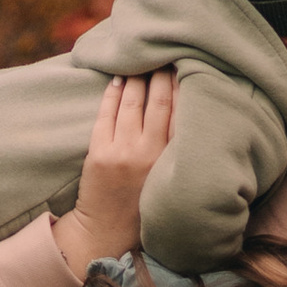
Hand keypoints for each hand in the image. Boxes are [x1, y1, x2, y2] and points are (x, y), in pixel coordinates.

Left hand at [54, 70, 176, 274]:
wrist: (108, 233)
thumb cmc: (144, 206)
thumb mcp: (170, 178)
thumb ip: (177, 149)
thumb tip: (187, 112)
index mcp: (173, 160)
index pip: (182, 111)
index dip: (183, 84)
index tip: (184, 63)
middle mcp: (151, 153)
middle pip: (158, 100)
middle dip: (160, 73)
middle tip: (162, 53)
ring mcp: (124, 152)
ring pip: (132, 101)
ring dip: (136, 76)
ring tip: (139, 60)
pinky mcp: (99, 153)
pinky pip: (106, 113)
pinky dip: (113, 92)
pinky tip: (118, 79)